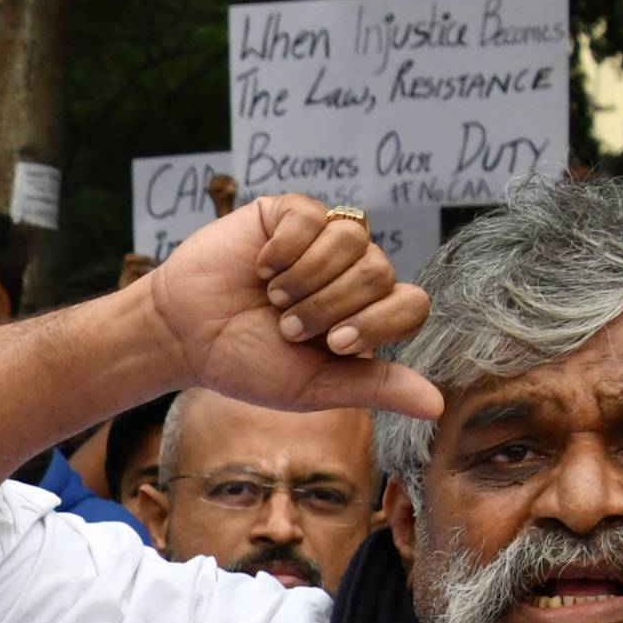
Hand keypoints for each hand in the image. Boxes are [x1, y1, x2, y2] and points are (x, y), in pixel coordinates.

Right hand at [141, 196, 437, 416]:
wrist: (184, 336)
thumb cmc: (245, 364)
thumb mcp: (314, 387)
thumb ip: (376, 387)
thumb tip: (438, 408)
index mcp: (366, 314)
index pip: (411, 304)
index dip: (375, 322)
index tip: (331, 344)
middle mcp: (352, 272)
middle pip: (378, 271)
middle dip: (329, 305)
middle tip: (287, 326)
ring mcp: (323, 239)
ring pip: (353, 239)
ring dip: (306, 277)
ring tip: (274, 297)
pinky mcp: (291, 214)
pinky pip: (313, 216)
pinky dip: (285, 249)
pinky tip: (261, 267)